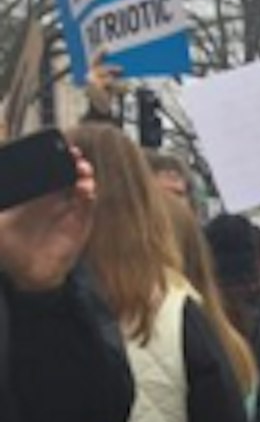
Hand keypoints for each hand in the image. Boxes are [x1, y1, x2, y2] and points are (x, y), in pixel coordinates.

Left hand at [0, 152, 95, 291]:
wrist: (27, 275)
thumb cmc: (11, 249)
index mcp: (34, 195)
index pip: (47, 170)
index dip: (53, 157)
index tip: (55, 146)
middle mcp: (53, 200)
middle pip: (67, 174)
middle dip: (71, 161)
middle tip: (72, 153)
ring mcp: (68, 212)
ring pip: (80, 186)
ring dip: (83, 176)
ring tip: (82, 168)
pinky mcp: (79, 226)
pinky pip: (86, 207)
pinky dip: (88, 196)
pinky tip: (85, 188)